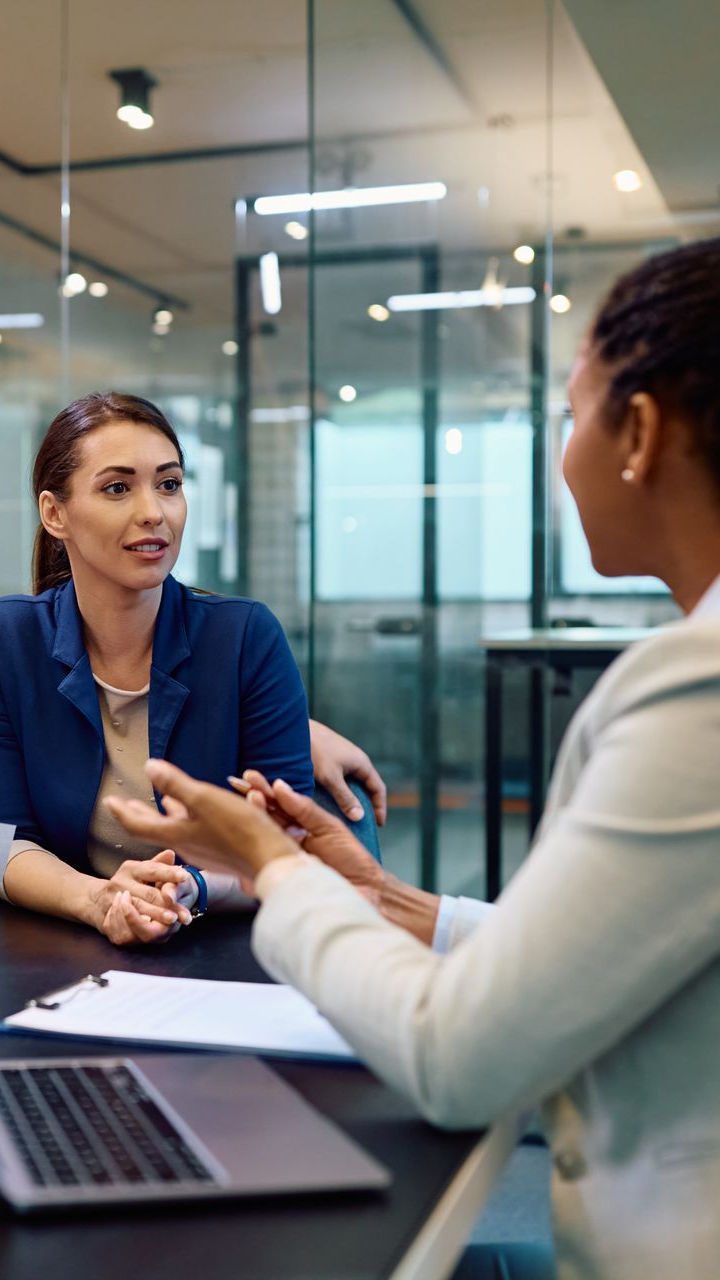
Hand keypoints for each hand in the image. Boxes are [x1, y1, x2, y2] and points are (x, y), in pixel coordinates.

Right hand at [90, 850, 191, 945]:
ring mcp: (111, 901)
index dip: (169, 873)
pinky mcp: (107, 918)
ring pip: (138, 911)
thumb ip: (158, 864)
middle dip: (168, 903)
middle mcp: (119, 883)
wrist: (96, 900)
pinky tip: (156, 930)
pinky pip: (126, 926)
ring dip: (157, 917)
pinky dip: (141, 928)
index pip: (152, 870)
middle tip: (184, 909)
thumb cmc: (129, 882)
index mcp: (130, 868)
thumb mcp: (142, 870)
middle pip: (148, 894)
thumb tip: (171, 854)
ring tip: (173, 920)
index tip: (185, 876)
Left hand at [105, 763, 297, 878]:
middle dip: (138, 814)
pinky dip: (184, 820)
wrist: (271, 861)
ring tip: (158, 804)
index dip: (122, 812)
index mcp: (177, 834)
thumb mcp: (204, 800)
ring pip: (174, 831)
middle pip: (153, 829)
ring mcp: (203, 850)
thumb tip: (149, 767)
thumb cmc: (239, 830)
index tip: (109, 801)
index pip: (138, 825)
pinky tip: (194, 814)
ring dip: (162, 816)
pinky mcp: (219, 851)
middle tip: (123, 805)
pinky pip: (192, 833)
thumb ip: (175, 784)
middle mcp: (186, 845)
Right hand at [239, 770, 383, 904]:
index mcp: (298, 827)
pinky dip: (257, 849)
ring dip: (255, 816)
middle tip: (243, 784)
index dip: (262, 790)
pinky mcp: (281, 878)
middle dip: (253, 799)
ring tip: (253, 798)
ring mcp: (282, 860)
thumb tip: (279, 786)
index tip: (249, 776)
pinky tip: (252, 833)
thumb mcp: (329, 827)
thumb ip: (305, 809)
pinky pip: (264, 864)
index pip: (276, 806)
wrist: (366, 890)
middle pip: (264, 818)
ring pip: (262, 837)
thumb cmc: (350, 859)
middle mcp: (286, 842)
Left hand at [309, 719, 386, 826]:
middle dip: (365, 806)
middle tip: (361, 826)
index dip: (380, 807)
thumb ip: (345, 797)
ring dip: (350, 800)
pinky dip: (338, 793)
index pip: (378, 788)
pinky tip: (328, 804)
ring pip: (351, 784)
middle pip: (365, 787)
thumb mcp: (331, 778)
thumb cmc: (314, 750)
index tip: (378, 825)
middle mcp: (354, 761)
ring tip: (345, 818)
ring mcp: (341, 759)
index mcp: (361, 763)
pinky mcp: (328, 759)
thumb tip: (359, 816)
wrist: (293, 729)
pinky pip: (339, 780)